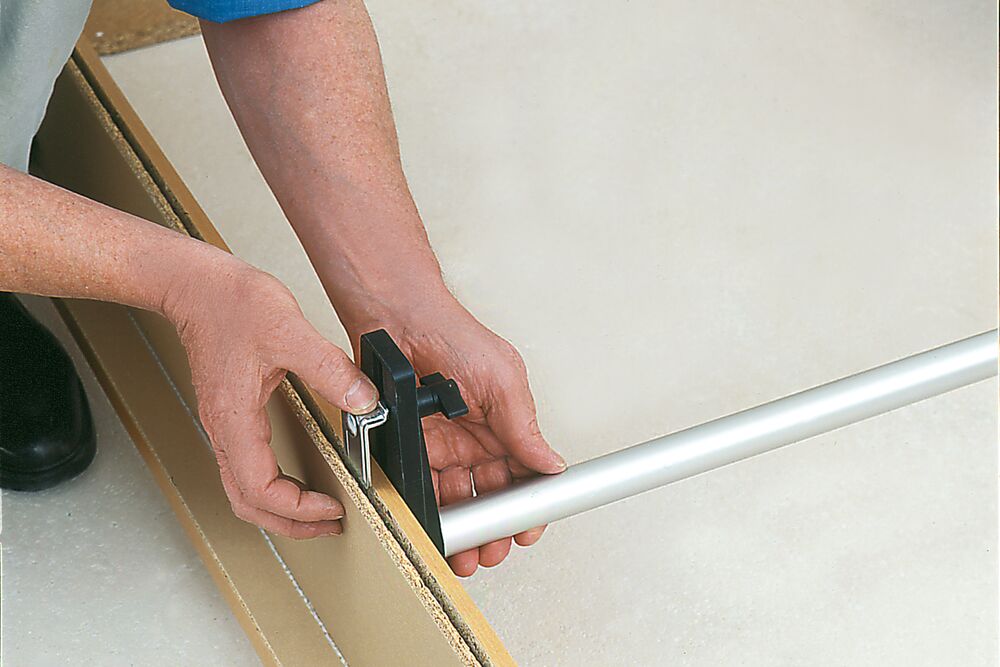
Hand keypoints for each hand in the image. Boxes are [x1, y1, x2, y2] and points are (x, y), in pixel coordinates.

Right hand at [163, 256, 378, 538]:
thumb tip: (365, 402)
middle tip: (330, 524)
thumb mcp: (290, 332)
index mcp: (235, 420)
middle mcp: (224, 429)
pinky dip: (271, 484)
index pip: (260, 490)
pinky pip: (245, 466)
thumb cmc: (229, 304)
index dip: (297, 509)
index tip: (333, 506)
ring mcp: (223, 423)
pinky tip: (295, 474)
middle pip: (247, 502)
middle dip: (289, 523)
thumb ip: (330, 370)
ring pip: (243, 489)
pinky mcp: (228, 412)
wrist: (195, 284)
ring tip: (316, 510)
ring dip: (279, 508)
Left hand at [344, 298, 565, 576]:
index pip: (523, 474)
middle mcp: (475, 438)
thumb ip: (523, 427)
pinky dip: (429, 513)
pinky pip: (421, 489)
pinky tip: (434, 529)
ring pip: (457, 500)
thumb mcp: (502, 379)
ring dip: (463, 529)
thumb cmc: (452, 335)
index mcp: (505, 423)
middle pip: (490, 496)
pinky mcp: (409, 448)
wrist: (396, 319)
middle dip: (494, 528)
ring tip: (465, 551)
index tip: (526, 530)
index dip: (527, 505)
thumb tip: (550, 463)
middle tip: (492, 550)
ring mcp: (442, 445)